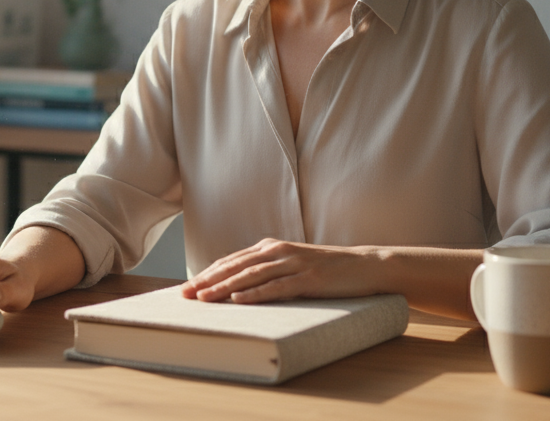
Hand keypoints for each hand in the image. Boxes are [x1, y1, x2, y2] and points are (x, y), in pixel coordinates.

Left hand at [179, 238, 376, 303]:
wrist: (365, 266)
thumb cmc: (327, 270)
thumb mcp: (293, 266)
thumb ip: (269, 271)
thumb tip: (240, 288)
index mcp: (271, 248)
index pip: (232, 261)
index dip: (207, 273)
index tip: (186, 287)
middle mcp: (278, 251)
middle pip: (235, 266)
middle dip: (207, 280)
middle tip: (184, 294)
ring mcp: (293, 263)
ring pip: (251, 276)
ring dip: (224, 287)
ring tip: (203, 298)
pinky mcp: (308, 278)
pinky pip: (277, 287)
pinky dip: (256, 294)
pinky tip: (239, 300)